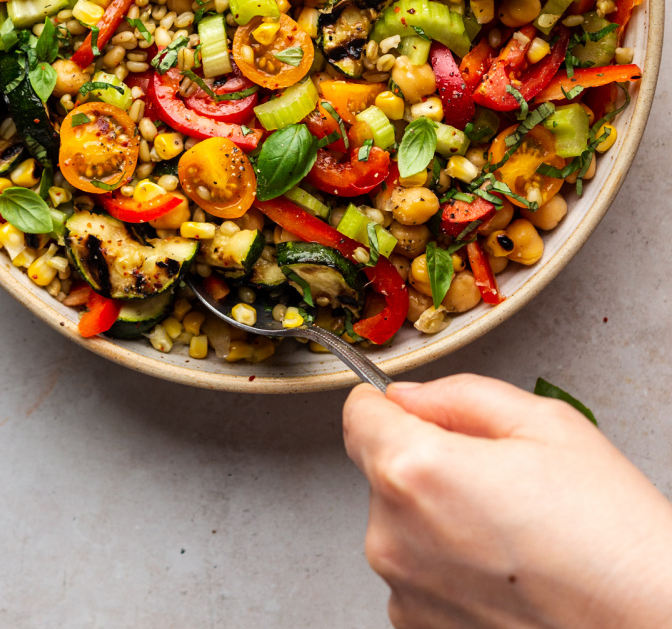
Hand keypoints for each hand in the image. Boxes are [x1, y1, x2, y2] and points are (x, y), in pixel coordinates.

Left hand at [344, 374, 671, 628]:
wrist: (647, 626)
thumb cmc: (608, 533)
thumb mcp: (544, 423)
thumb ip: (460, 396)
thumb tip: (411, 396)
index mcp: (415, 471)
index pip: (358, 412)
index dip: (391, 402)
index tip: (419, 410)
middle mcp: (392, 536)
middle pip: (381, 468)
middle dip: (426, 458)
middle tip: (496, 474)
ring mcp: (405, 592)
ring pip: (401, 522)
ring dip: (437, 515)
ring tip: (511, 528)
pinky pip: (417, 572)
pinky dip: (448, 564)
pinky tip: (506, 567)